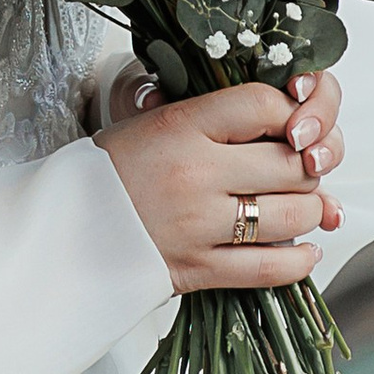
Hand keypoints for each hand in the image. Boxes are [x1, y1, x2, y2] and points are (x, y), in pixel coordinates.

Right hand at [94, 71, 344, 294]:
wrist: (63, 227)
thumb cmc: (111, 171)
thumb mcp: (152, 123)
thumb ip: (214, 119)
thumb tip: (283, 123)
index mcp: (179, 126)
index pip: (263, 105)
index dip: (291, 113)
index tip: (291, 124)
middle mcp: (194, 173)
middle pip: (291, 164)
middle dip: (306, 167)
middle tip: (298, 169)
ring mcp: (199, 224)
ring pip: (294, 215)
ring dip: (310, 210)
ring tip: (302, 206)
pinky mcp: (200, 268)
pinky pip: (274, 267)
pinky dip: (301, 259)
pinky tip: (304, 248)